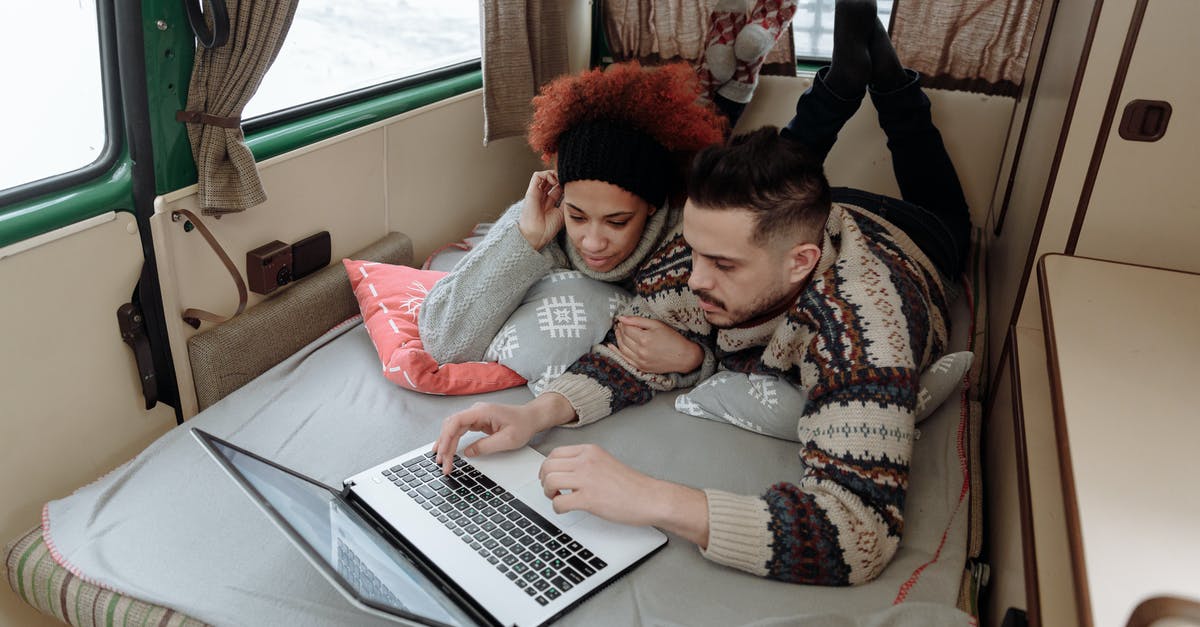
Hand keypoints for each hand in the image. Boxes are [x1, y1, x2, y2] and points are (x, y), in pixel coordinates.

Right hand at [431, 393, 576, 473]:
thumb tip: (467, 453)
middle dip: (444, 444)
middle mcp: (476, 411)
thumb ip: (486, 446)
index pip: (456, 421)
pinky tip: (446, 449)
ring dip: (446, 443)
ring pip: (453, 428)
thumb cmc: (523, 425)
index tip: (443, 452)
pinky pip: (459, 430)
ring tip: (440, 459)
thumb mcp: (507, 440)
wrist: (531, 417)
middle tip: (442, 463)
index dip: (447, 437)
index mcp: (482, 411)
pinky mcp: (477, 421)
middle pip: (451, 425)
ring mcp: (475, 415)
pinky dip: (452, 440)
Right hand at [517, 170, 564, 250]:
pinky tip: (553, 181)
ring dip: (554, 174)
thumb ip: (566, 202)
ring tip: (561, 180)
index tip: (572, 185)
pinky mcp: (531, 191)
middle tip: (568, 180)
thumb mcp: (563, 213)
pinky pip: (537, 175)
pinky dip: (546, 174)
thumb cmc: (548, 228)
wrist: (537, 234)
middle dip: (560, 178)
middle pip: (551, 180)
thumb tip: (574, 192)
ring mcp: (536, 193)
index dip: (565, 184)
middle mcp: (542, 196)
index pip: (558, 187)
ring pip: (544, 175)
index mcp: (549, 202)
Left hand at [537, 444, 663, 526]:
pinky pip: (559, 503)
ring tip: (558, 498)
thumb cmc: (632, 486)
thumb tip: (565, 471)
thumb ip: (586, 463)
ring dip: (549, 493)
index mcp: (590, 451)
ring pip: (549, 482)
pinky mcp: (589, 499)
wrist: (650, 498)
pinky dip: (557, 508)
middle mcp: (586, 461)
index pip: (555, 453)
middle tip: (551, 490)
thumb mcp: (605, 462)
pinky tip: (566, 509)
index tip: (550, 476)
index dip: (548, 467)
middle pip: (548, 466)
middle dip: (544, 480)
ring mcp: (587, 479)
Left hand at [610, 316, 703, 373]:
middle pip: (623, 338)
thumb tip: (621, 318)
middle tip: (620, 325)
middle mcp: (640, 351)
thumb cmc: (672, 338)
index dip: (623, 323)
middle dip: (620, 330)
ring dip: (618, 339)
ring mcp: (640, 361)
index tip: (622, 320)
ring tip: (618, 332)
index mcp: (644, 338)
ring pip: (622, 348)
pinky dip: (616, 352)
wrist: (683, 357)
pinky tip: (611, 346)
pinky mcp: (641, 367)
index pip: (627, 328)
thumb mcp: (657, 325)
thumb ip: (638, 321)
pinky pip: (624, 359)